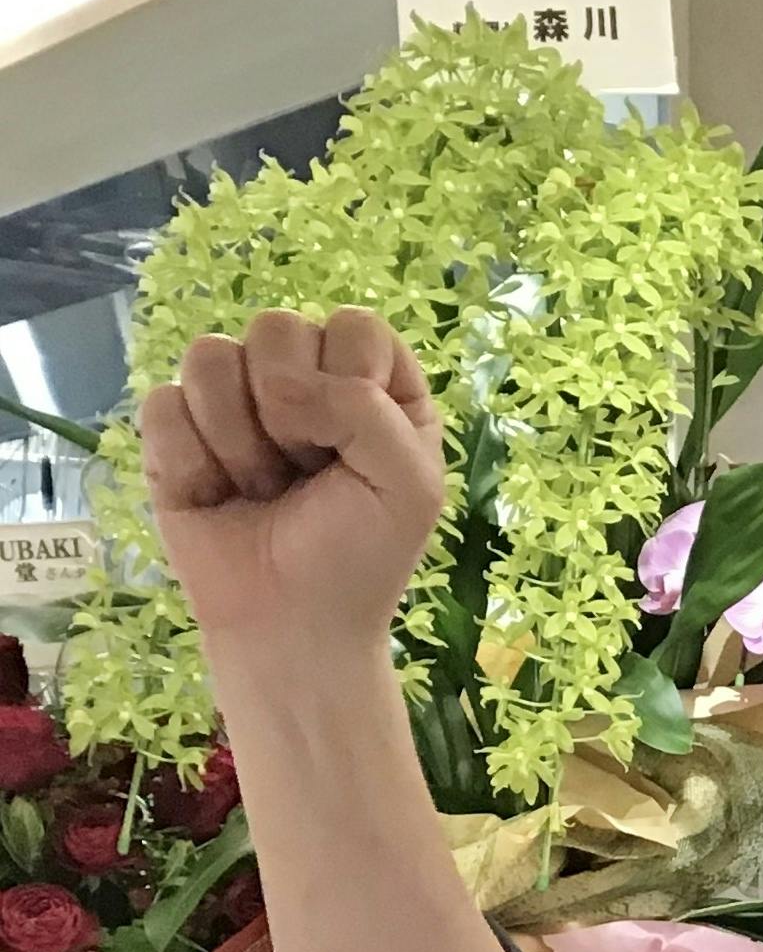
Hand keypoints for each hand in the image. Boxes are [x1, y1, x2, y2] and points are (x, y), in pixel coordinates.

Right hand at [139, 308, 446, 663]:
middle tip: (306, 471)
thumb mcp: (409, 484)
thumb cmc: (359, 555)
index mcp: (375, 386)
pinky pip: (165, 403)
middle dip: (289, 411)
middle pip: (276, 327)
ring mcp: (237, 400)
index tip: (355, 442)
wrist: (289, 624)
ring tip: (264, 486)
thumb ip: (368, 409)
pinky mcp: (178, 430)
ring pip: (211, 355)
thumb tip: (283, 383)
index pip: (354, 326)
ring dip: (240, 439)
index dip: (349, 378)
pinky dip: (194, 460)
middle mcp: (307, 381)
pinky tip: (219, 494)